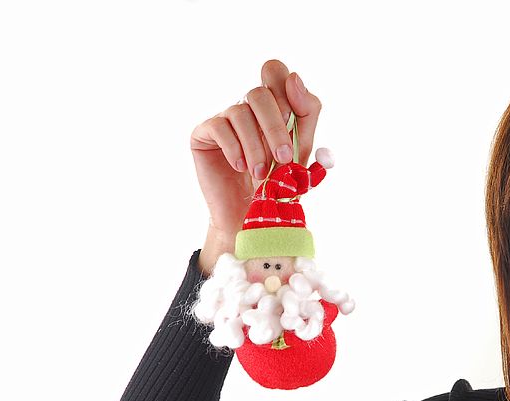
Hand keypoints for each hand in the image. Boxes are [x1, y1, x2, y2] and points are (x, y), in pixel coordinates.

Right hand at [191, 60, 321, 274]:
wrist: (250, 218)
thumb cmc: (277, 185)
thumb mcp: (301, 152)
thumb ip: (305, 115)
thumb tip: (294, 78)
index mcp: (273, 106)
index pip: (276, 73)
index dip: (287, 88)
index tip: (295, 116)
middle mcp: (247, 108)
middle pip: (260, 93)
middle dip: (276, 128)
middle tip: (284, 159)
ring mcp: (225, 118)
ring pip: (240, 112)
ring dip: (256, 146)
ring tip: (260, 174)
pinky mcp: (204, 133)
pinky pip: (219, 127)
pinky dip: (235, 148)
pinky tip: (240, 168)